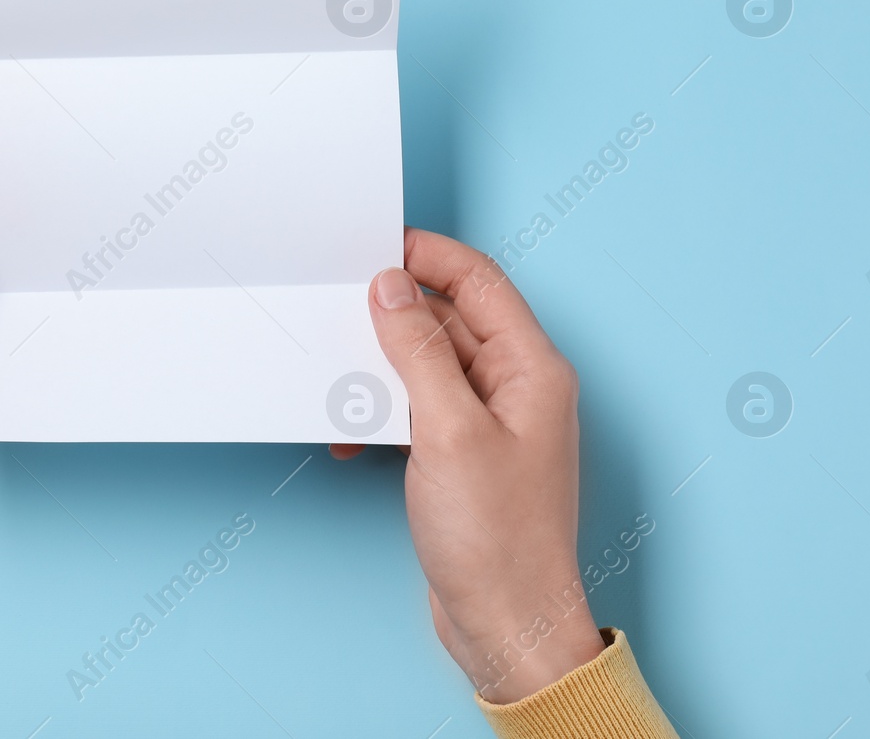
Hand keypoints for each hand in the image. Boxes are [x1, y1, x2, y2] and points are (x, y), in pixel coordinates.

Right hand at [335, 228, 604, 702]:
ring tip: (340, 380)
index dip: (427, 255)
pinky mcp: (462, 455)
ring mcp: (489, 422)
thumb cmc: (498, 540)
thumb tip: (390, 288)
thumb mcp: (448, 431)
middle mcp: (515, 387)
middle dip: (392, 313)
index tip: (373, 244)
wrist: (507, 626)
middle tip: (338, 306)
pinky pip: (416, 408)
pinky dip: (382, 414)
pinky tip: (353, 435)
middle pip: (449, 319)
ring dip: (380, 369)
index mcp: (531, 368)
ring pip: (426, 365)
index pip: (478, 281)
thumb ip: (417, 352)